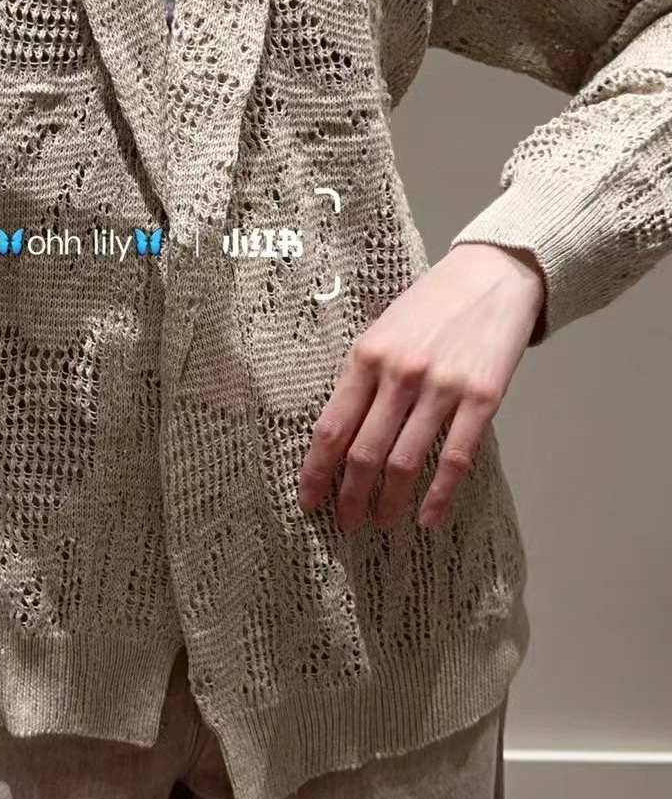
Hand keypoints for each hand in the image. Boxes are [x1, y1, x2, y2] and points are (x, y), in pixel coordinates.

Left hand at [298, 242, 545, 530]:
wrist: (492, 277)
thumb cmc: (430, 307)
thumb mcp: (382, 331)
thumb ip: (361, 377)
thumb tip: (336, 435)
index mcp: (367, 355)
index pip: (331, 427)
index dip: (316, 470)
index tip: (307, 500)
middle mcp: (400, 374)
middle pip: (364, 452)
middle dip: (350, 495)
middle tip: (344, 522)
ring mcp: (442, 388)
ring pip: (405, 461)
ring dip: (389, 500)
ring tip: (380, 521)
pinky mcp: (482, 399)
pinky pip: (455, 458)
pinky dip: (438, 495)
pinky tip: (427, 518)